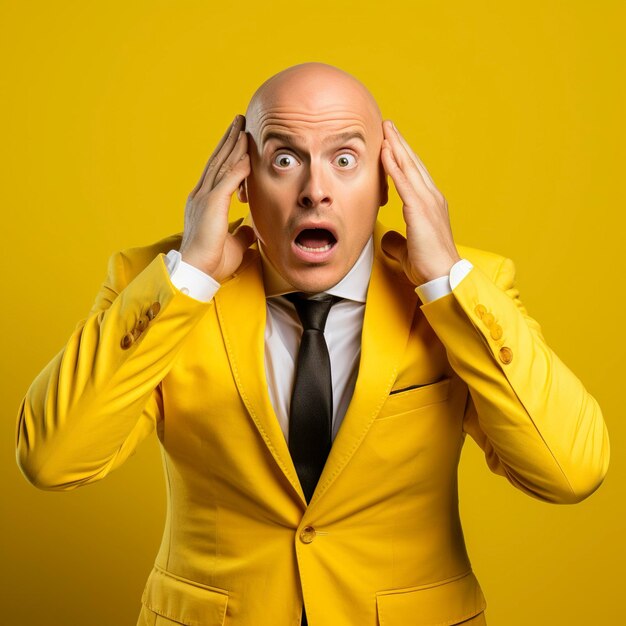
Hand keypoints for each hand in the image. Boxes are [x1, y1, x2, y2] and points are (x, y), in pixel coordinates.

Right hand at [180, 114, 256, 280]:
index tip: (236, 140)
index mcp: (203, 203)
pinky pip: (227, 179)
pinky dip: (237, 166)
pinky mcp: (211, 204)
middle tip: (238, 122)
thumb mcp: (232, 244)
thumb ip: (240, 234)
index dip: (227, 155)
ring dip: (233, 145)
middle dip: (229, 140)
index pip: (217, 172)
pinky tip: (246, 153)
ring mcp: (204, 198)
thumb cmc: (211, 262)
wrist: (197, 271)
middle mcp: (201, 196)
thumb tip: (249, 230)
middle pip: (217, 161)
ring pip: (221, 165)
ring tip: (242, 127)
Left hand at [380, 120, 460, 285]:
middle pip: (413, 164)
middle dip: (400, 144)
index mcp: (430, 205)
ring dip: (396, 146)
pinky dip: (394, 165)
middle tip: (388, 126)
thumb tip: (388, 239)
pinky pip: (404, 182)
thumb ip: (398, 241)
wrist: (443, 275)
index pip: (415, 176)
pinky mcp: (419, 209)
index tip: (392, 144)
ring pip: (409, 167)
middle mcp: (432, 198)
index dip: (403, 158)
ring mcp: (427, 201)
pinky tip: (385, 152)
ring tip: (386, 130)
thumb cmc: (428, 266)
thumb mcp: (407, 251)